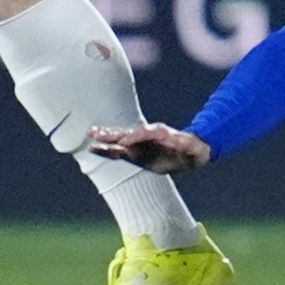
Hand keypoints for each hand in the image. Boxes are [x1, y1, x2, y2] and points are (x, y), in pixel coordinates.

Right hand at [88, 122, 211, 175]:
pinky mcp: (135, 153)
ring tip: (90, 134)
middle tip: (97, 132)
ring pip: (120, 140)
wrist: (189, 153)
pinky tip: (92, 148)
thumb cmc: (193, 150)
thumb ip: (187, 145)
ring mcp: (140, 144)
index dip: (136, 137)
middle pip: (128, 133)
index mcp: (161, 133)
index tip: (125, 142)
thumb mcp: (194, 149)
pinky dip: (106, 150)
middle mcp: (147, 136)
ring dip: (106, 138)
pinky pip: (118, 151)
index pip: (146, 134)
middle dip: (114, 133)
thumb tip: (183, 141)